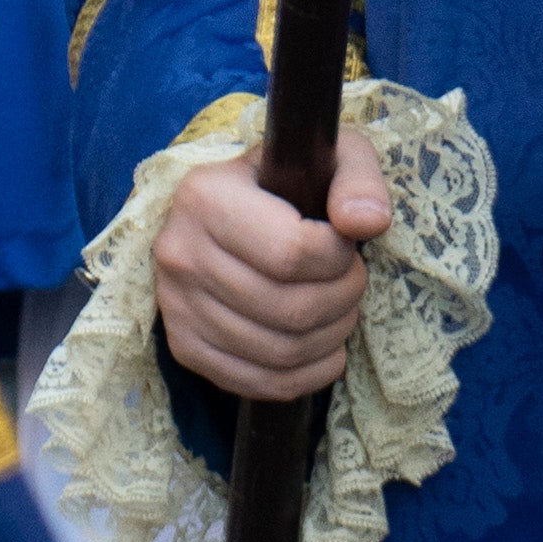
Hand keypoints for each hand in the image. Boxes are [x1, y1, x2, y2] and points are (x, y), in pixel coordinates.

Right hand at [153, 129, 388, 407]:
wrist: (223, 216)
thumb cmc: (283, 185)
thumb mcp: (327, 158)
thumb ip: (357, 179)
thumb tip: (367, 222)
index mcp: (205, 196)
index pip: (291, 252)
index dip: (339, 259)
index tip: (345, 246)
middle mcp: (179, 252)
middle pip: (289, 309)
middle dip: (343, 300)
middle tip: (351, 282)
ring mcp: (175, 305)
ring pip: (279, 351)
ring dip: (331, 337)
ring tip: (338, 310)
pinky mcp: (184, 347)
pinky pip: (261, 382)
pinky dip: (309, 375)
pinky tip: (321, 347)